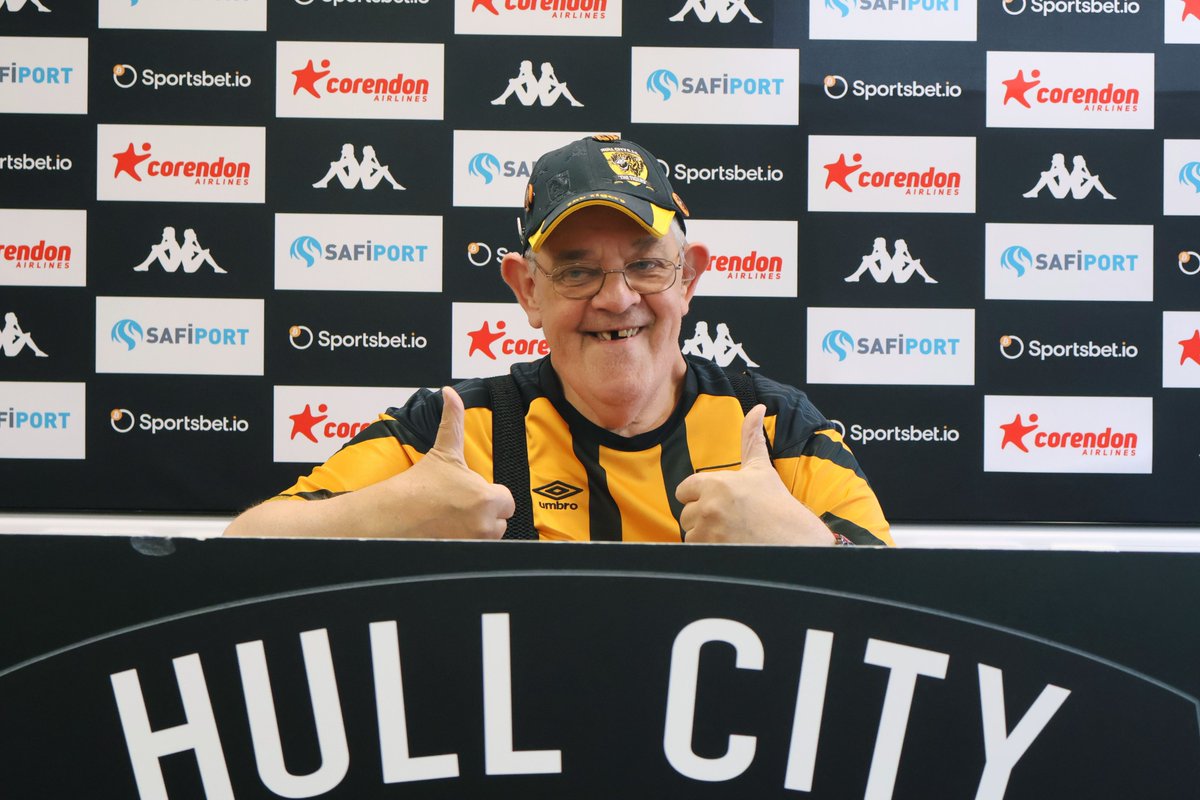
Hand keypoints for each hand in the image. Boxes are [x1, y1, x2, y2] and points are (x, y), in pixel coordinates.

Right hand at [367, 387, 514, 538]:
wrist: (391, 516)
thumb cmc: (419, 484)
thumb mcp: (443, 451)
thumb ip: (453, 420)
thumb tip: (450, 392)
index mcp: (486, 497)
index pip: (507, 500)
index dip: (490, 496)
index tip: (469, 493)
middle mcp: (485, 524)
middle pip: (501, 520)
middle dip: (485, 514)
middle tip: (458, 507)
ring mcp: (475, 544)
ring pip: (489, 537)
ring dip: (477, 530)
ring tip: (451, 520)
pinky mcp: (464, 556)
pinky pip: (478, 551)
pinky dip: (467, 544)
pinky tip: (448, 534)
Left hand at [675, 404, 833, 545]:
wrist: (796, 541)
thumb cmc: (778, 505)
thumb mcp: (761, 469)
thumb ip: (751, 438)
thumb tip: (757, 408)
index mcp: (717, 483)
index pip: (684, 489)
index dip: (699, 496)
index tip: (719, 502)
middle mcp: (709, 506)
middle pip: (686, 513)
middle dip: (704, 517)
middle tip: (731, 519)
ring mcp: (709, 531)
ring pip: (690, 533)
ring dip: (705, 535)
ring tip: (731, 532)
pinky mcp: (711, 552)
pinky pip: (695, 550)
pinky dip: (708, 550)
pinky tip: (729, 545)